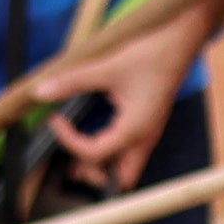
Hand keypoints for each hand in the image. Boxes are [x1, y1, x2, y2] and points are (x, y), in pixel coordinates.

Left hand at [47, 5, 209, 184]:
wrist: (181, 42)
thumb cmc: (153, 55)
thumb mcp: (108, 68)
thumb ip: (73, 81)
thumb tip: (42, 91)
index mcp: (134, 130)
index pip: (94, 154)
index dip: (69, 141)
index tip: (55, 121)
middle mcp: (143, 139)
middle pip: (119, 180)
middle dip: (93, 175)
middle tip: (70, 159)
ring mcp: (148, 135)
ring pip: (124, 169)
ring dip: (101, 166)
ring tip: (77, 154)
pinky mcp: (148, 126)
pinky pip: (128, 152)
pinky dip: (110, 153)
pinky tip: (94, 135)